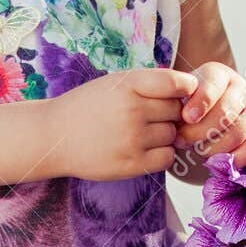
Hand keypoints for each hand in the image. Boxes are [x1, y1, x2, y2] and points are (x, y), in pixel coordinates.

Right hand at [55, 67, 199, 182]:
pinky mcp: (132, 163)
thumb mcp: (115, 84)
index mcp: (128, 84)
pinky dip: (162, 154)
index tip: (181, 93)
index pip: (177, 83)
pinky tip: (144, 148)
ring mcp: (132, 138)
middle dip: (169, 113)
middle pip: (177, 111)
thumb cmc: (88, 106)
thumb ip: (148, 84)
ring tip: (140, 132)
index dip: (185, 89)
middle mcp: (132, 110)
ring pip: (173, 135)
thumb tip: (190, 93)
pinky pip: (167, 157)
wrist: (55, 136)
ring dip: (165, 134)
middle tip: (149, 116)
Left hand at [174, 63, 245, 170]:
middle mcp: (241, 89)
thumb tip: (180, 125)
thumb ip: (177, 105)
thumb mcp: (181, 97)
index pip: (213, 84)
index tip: (186, 117)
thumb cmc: (189, 106)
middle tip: (181, 140)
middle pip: (225, 112)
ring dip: (213, 147)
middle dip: (200, 131)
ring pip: (237, 133)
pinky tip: (216, 161)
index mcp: (218, 75)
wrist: (208, 116)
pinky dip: (233, 159)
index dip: (201, 101)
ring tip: (196, 151)